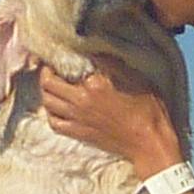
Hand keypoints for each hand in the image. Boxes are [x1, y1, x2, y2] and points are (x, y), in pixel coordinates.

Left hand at [38, 68, 179, 176]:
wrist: (148, 143)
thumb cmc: (147, 110)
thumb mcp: (135, 78)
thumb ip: (112, 62)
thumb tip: (94, 51)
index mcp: (95, 84)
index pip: (68, 65)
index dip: (62, 57)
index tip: (62, 54)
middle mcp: (81, 100)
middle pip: (49, 83)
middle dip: (47, 72)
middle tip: (52, 67)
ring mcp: (78, 118)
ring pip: (47, 102)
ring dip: (45, 91)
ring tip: (51, 84)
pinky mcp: (79, 133)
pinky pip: (54, 123)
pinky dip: (50, 113)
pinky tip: (56, 108)